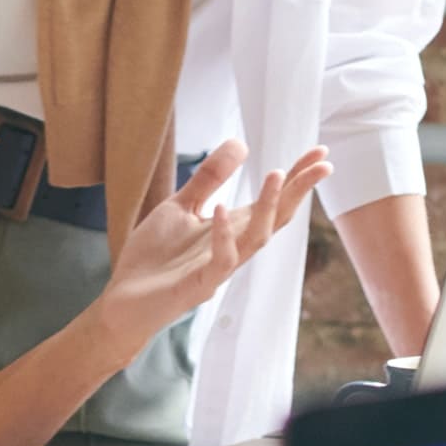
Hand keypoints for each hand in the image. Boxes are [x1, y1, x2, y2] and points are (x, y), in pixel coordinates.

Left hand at [89, 139, 329, 342]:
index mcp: (231, 229)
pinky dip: (224, 235)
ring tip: (278, 174)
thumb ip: (208, 178)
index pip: (273, 202)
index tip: (319, 151)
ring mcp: (218, 268)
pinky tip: (222, 209)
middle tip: (323, 164)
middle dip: (299, 191)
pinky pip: (221, 261)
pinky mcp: (198, 286)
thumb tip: (241, 144)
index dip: (297, 178)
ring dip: (269, 207)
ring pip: (257, 239)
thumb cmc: (154, 257)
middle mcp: (233, 248)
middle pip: (277, 218)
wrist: (122, 302)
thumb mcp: (180, 206)